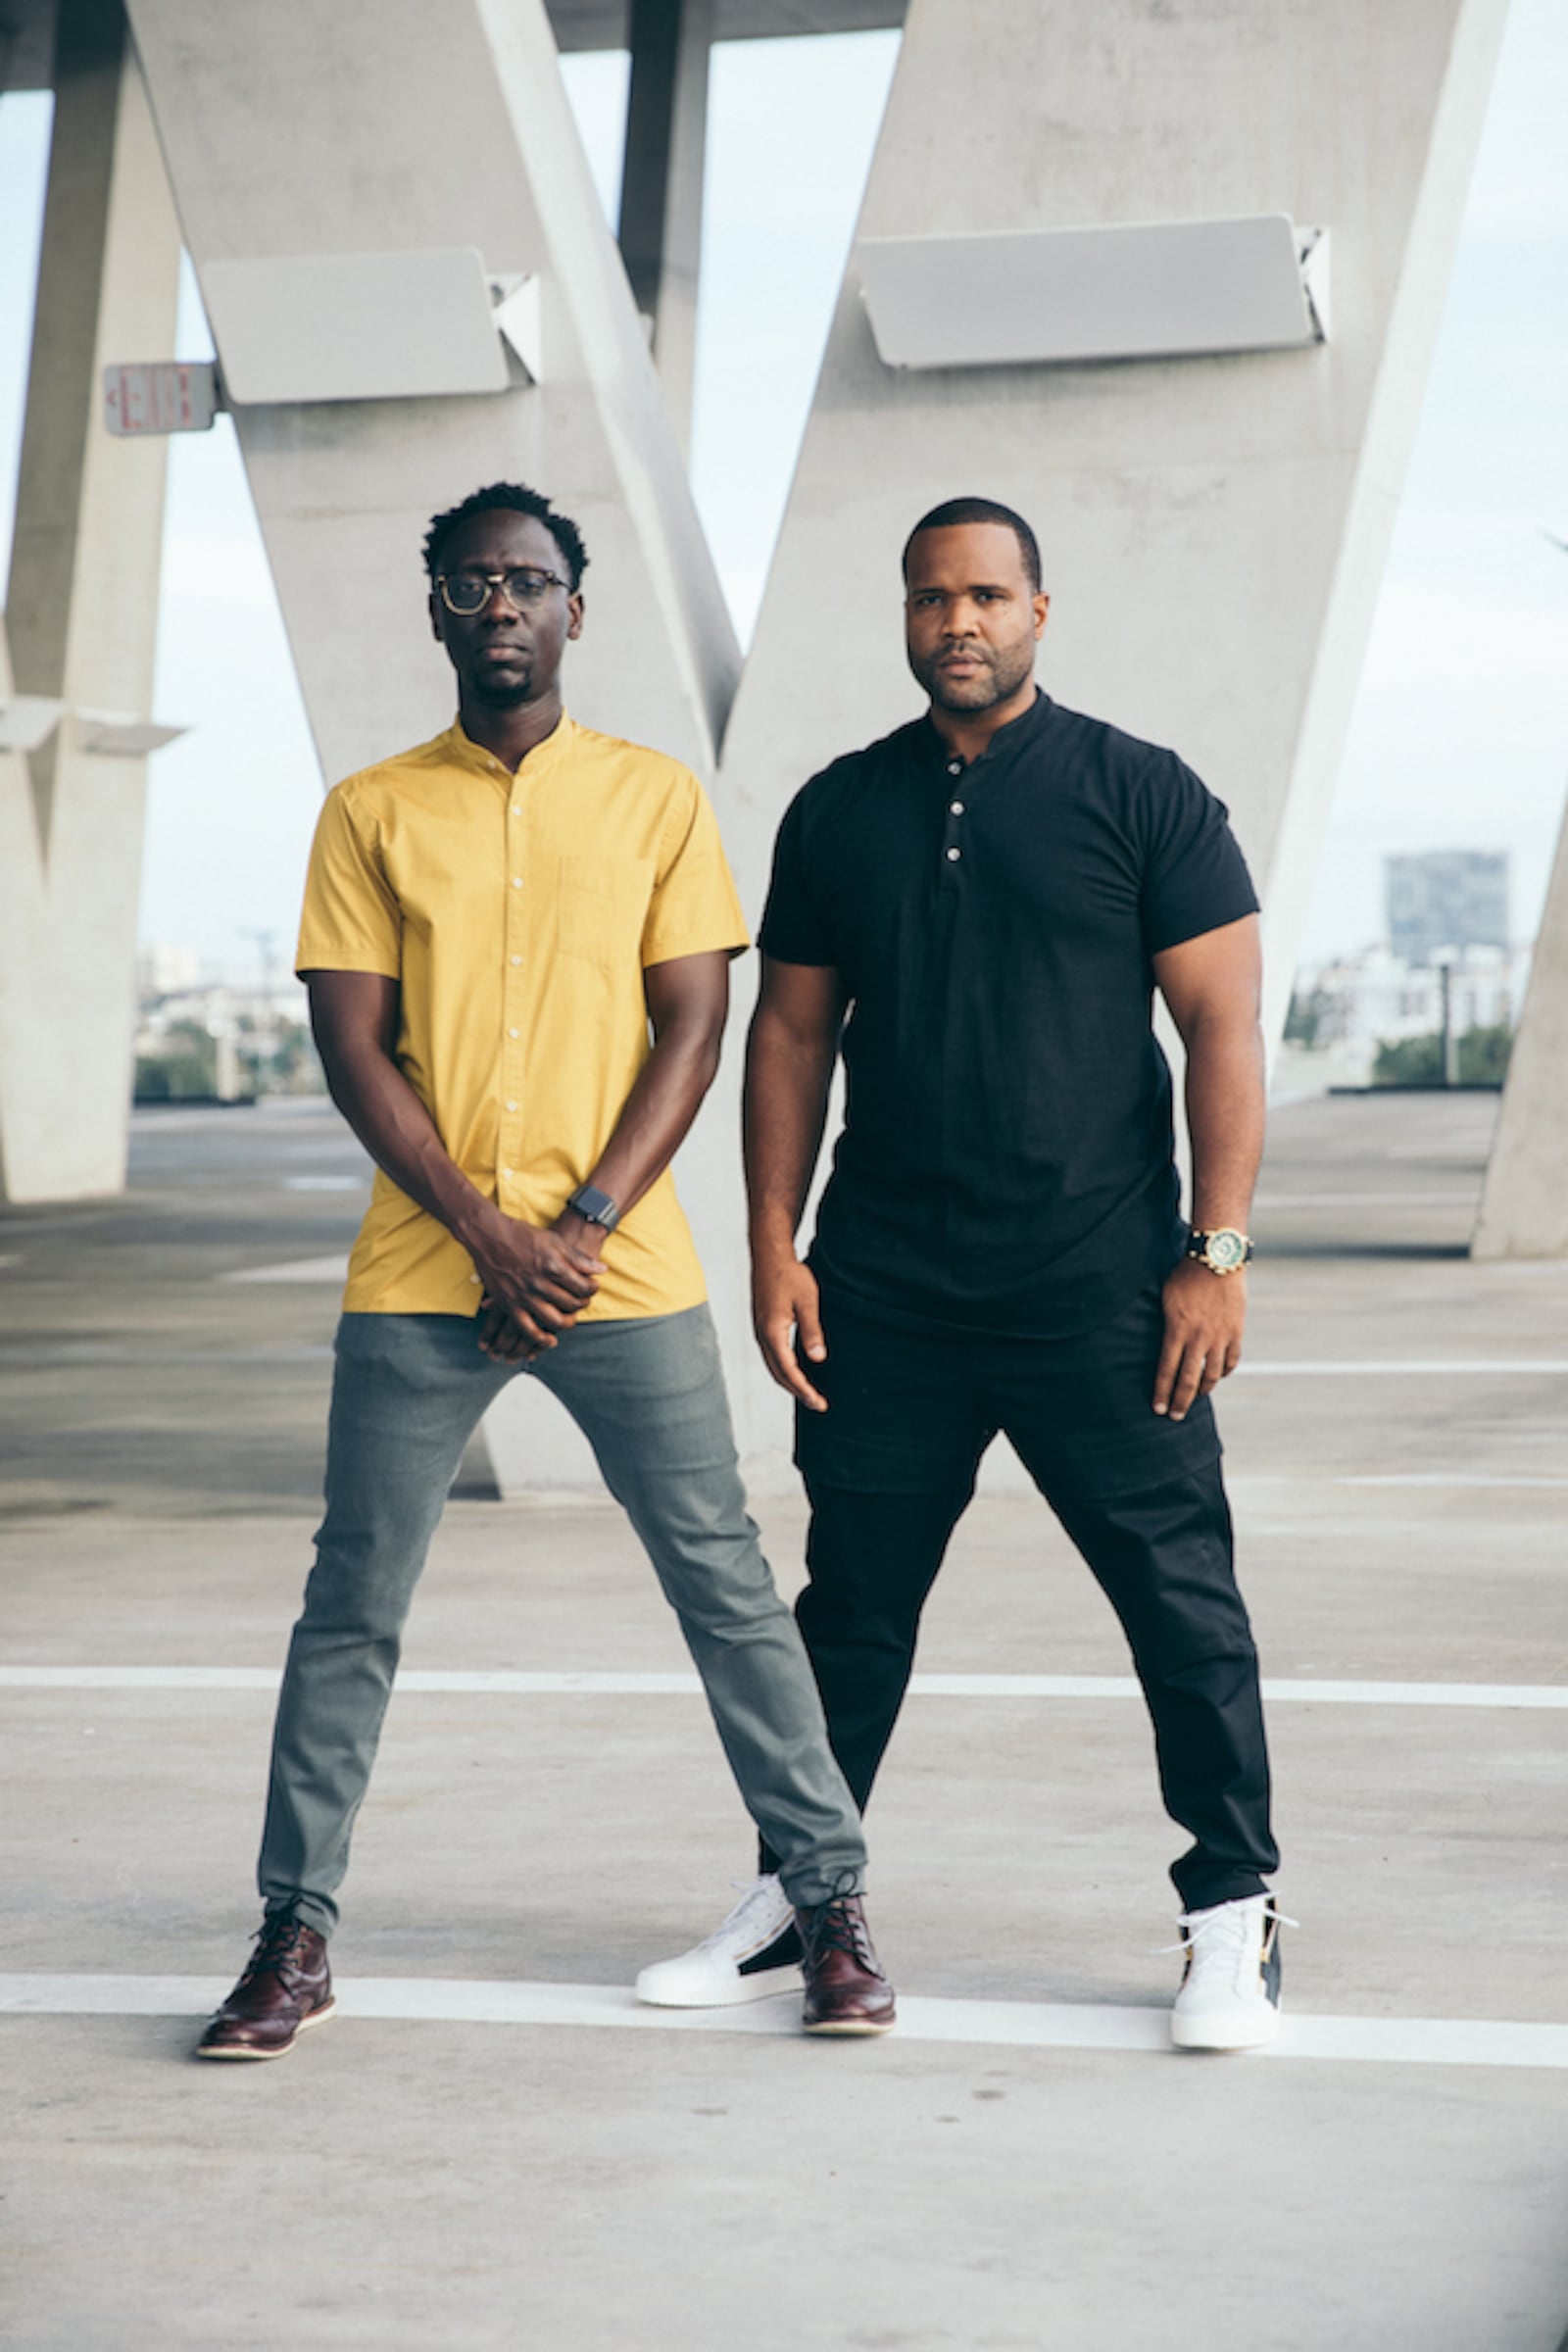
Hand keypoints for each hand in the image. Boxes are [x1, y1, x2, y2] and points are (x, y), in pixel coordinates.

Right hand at [468, 1211, 601, 1356]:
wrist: (488, 1236)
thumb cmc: (522, 1235)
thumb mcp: (554, 1240)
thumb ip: (578, 1258)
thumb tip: (602, 1269)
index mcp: (552, 1266)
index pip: (583, 1287)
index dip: (592, 1288)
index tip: (592, 1287)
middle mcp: (539, 1284)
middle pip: (571, 1304)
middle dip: (581, 1303)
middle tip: (581, 1299)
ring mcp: (523, 1296)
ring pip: (554, 1320)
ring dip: (567, 1322)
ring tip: (570, 1318)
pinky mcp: (509, 1305)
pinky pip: (527, 1330)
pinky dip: (540, 1339)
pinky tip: (550, 1340)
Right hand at [752, 1248, 828, 1411]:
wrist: (770, 1255)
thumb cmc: (789, 1275)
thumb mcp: (808, 1301)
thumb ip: (812, 1331)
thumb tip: (818, 1359)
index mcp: (772, 1332)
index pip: (789, 1371)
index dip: (804, 1389)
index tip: (819, 1403)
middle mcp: (762, 1336)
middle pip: (778, 1374)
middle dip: (798, 1391)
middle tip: (818, 1404)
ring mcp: (761, 1331)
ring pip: (774, 1366)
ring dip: (790, 1382)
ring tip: (809, 1393)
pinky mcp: (764, 1326)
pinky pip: (773, 1356)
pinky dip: (785, 1369)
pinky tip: (797, 1370)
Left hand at [1153, 1259, 1246, 1421]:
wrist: (1217, 1259)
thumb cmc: (1185, 1275)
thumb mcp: (1165, 1298)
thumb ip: (1165, 1324)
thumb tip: (1160, 1343)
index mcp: (1177, 1330)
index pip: (1167, 1370)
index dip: (1162, 1392)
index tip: (1158, 1409)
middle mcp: (1199, 1338)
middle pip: (1188, 1379)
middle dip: (1180, 1401)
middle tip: (1175, 1417)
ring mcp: (1220, 1337)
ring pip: (1213, 1374)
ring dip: (1202, 1390)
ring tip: (1195, 1397)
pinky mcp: (1236, 1331)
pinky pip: (1232, 1360)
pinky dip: (1225, 1372)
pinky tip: (1218, 1376)